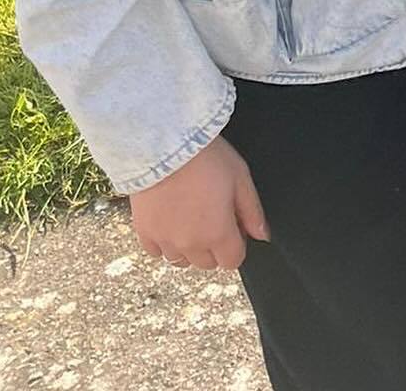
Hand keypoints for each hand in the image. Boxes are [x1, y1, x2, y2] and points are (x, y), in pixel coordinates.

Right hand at [130, 135, 269, 269]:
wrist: (165, 143)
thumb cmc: (205, 156)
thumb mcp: (240, 177)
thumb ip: (252, 211)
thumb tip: (262, 234)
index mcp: (217, 233)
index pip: (232, 261)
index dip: (237, 244)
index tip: (234, 226)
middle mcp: (190, 244)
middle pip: (207, 263)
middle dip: (214, 246)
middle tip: (213, 216)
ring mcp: (165, 240)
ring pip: (181, 261)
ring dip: (189, 247)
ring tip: (191, 217)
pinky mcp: (144, 232)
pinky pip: (156, 252)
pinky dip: (164, 242)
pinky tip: (171, 221)